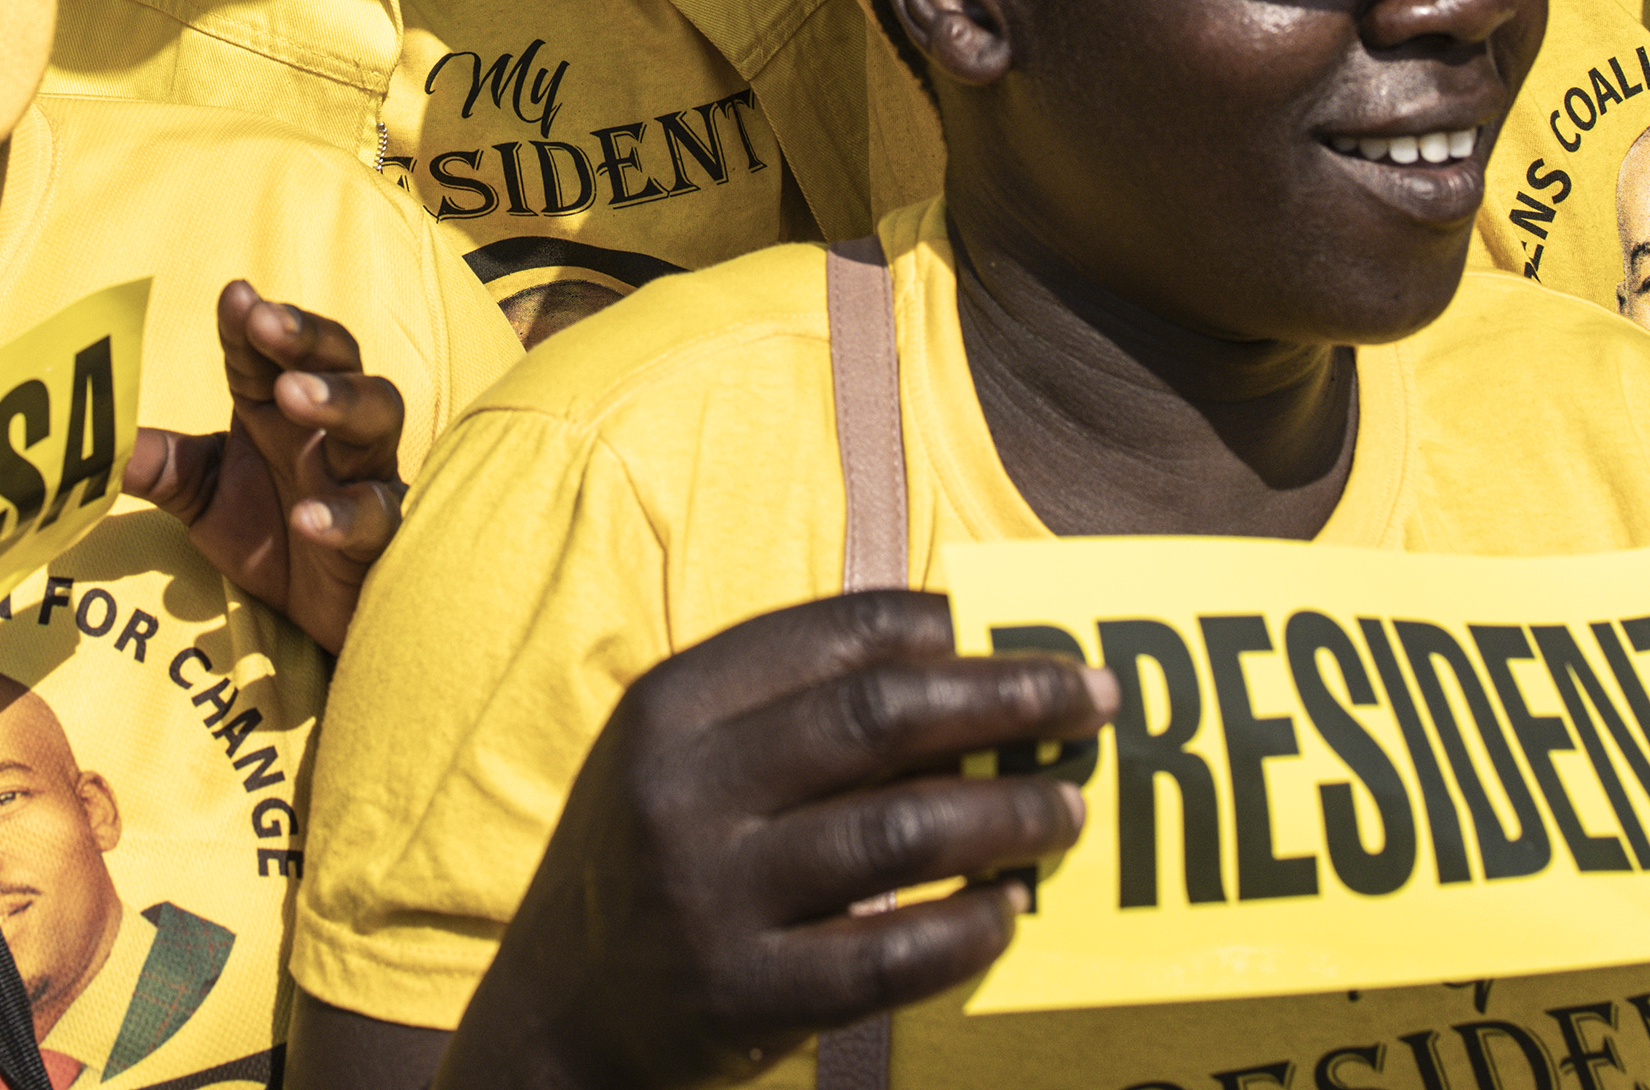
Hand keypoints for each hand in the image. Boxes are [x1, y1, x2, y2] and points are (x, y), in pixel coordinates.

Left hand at [122, 282, 409, 651]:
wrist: (320, 614)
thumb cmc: (269, 537)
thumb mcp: (200, 496)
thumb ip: (156, 464)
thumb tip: (88, 445)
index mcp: (278, 409)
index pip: (266, 352)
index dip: (251, 324)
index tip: (234, 296)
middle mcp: (328, 429)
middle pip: (335, 359)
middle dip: (303, 336)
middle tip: (266, 321)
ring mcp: (362, 475)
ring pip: (376, 415)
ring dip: (338, 399)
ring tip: (292, 394)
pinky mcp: (382, 534)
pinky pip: (375, 513)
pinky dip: (344, 513)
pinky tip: (307, 516)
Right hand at [451, 594, 1112, 1089]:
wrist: (558, 1019)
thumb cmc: (654, 866)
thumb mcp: (684, 763)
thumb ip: (793, 715)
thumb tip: (966, 672)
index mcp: (673, 704)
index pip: (834, 634)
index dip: (947, 630)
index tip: (1029, 637)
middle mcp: (684, 787)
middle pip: (878, 716)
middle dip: (1005, 700)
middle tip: (1092, 703)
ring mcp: (709, 894)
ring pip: (899, 832)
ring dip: (1007, 813)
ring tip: (1067, 811)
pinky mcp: (743, 992)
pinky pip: (889, 956)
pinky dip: (968, 930)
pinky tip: (1008, 912)